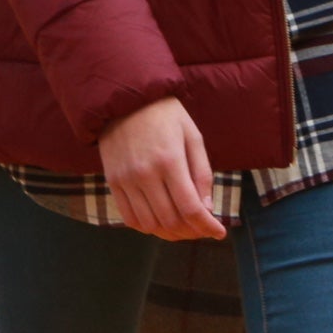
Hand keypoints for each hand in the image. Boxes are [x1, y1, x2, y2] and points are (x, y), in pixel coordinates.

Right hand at [98, 97, 223, 239]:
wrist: (124, 98)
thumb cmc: (165, 114)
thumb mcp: (192, 135)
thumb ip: (202, 173)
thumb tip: (207, 209)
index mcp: (170, 160)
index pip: (190, 208)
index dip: (207, 226)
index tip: (219, 233)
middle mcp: (145, 174)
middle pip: (171, 221)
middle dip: (192, 232)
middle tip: (203, 229)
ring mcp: (126, 180)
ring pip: (150, 225)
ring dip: (170, 234)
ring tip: (184, 227)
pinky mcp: (112, 182)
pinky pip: (129, 218)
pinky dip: (147, 227)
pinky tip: (160, 222)